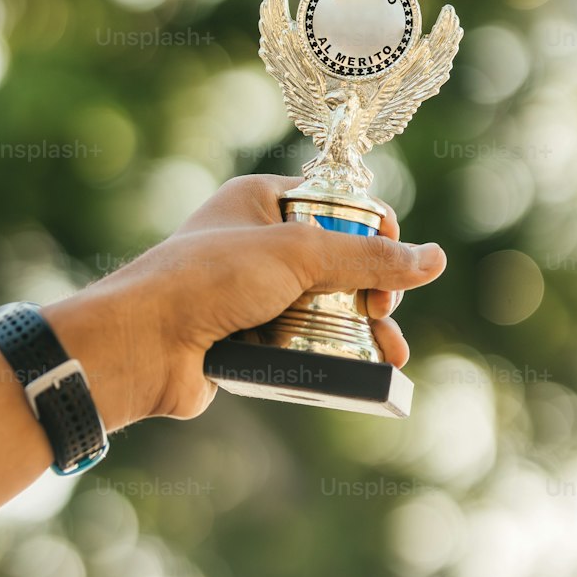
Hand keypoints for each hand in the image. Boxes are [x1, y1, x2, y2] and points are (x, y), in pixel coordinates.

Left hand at [46, 175, 445, 425]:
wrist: (141, 345)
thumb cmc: (207, 280)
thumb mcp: (300, 255)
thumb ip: (369, 258)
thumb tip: (434, 260)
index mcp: (261, 202)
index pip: (337, 203)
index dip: (373, 230)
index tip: (394, 260)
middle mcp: (256, 243)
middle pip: (338, 262)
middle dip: (373, 291)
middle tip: (384, 312)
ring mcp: (251, 294)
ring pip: (325, 308)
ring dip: (362, 330)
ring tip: (393, 356)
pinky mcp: (247, 340)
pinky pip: (302, 344)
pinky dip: (331, 356)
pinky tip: (362, 374)